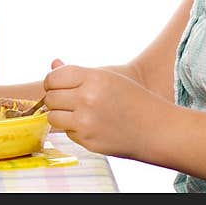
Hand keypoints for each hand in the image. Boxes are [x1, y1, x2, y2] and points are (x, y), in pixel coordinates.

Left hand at [43, 64, 163, 158]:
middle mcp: (88, 99)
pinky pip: (67, 132)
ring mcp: (87, 122)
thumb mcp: (108, 78)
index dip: (52, 82)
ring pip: (53, 117)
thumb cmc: (132, 99)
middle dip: (55, 99)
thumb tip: (53, 64)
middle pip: (50, 98)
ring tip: (77, 113)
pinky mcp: (88, 140)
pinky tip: (90, 125)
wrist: (155, 128)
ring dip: (60, 115)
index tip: (57, 85)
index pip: (54, 78)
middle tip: (68, 100)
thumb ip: (77, 73)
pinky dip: (74, 129)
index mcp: (94, 79)